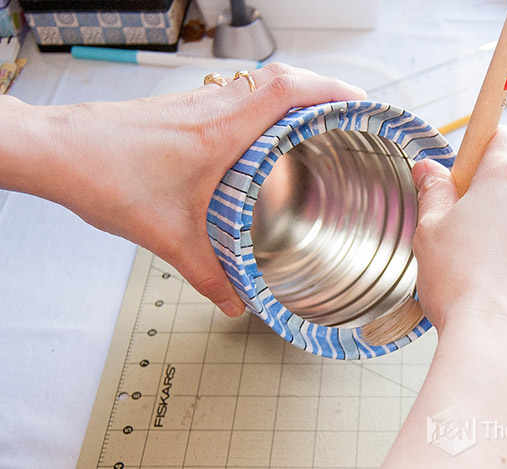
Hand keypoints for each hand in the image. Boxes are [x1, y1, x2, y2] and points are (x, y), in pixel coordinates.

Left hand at [2, 63, 365, 316]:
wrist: (58, 151)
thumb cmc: (106, 178)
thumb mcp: (167, 236)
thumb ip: (207, 273)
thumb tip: (233, 302)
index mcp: (220, 131)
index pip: (287, 92)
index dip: (329, 90)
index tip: (357, 103)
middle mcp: (212, 109)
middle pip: (280, 78)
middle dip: (320, 88)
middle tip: (344, 110)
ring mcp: (196, 104)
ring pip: (257, 82)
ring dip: (291, 92)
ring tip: (313, 116)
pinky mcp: (181, 109)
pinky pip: (234, 94)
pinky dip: (261, 102)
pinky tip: (260, 132)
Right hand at [411, 126, 506, 360]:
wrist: (502, 341)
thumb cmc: (463, 282)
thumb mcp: (431, 228)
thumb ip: (433, 191)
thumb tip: (429, 169)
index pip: (499, 135)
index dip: (475, 147)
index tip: (458, 169)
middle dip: (482, 194)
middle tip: (452, 226)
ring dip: (498, 228)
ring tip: (469, 263)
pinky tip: (490, 283)